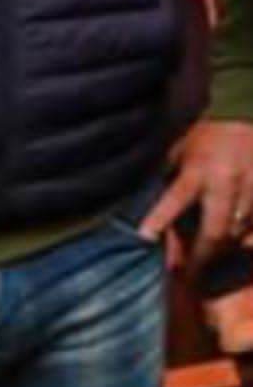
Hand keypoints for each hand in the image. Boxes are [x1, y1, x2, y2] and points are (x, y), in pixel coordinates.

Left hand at [138, 119, 252, 264]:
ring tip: (211, 254)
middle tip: (190, 272)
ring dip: (224, 248)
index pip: (176, 198)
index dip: (159, 219)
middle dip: (202, 256)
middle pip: (215, 232)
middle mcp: (226, 179)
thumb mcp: (177, 153)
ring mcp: (251, 185)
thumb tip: (151, 223)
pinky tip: (238, 241)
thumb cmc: (202, 139)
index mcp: (198, 168)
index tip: (143, 238)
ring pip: (239, 233)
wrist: (240, 114)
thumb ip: (167, 182)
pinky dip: (247, 238)